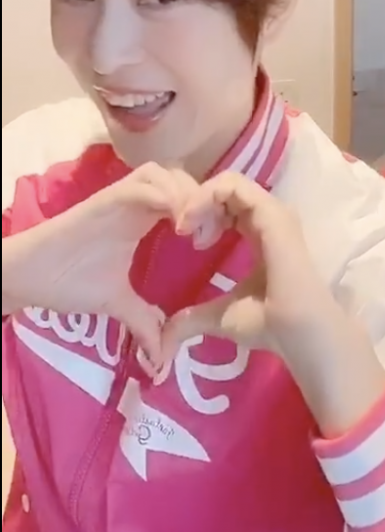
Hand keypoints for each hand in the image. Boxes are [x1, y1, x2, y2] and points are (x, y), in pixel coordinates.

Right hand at [5, 164, 204, 366]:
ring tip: (191, 233)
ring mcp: (121, 197)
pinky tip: (177, 228)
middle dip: (202, 200)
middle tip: (206, 236)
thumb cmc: (68, 282)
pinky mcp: (106, 199)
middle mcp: (136, 201)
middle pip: (182, 177)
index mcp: (143, 217)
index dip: (206, 211)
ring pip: (166, 173)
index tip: (210, 245)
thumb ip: (142, 321)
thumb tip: (160, 358)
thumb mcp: (117, 302)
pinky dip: (168, 197)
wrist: (27, 276)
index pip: (186, 195)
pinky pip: (144, 184)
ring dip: (186, 195)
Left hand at [159, 173, 384, 437]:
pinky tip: (193, 222)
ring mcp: (272, 212)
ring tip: (185, 226)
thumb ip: (194, 318)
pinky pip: (234, 186)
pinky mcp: (271, 213)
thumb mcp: (221, 316)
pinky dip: (207, 196)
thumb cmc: (269, 324)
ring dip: (199, 198)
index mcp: (261, 233)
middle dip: (197, 202)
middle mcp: (269, 217)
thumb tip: (165, 336)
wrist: (298, 333)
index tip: (185, 237)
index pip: (230, 203)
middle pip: (226, 188)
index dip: (203, 212)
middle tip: (181, 228)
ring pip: (229, 181)